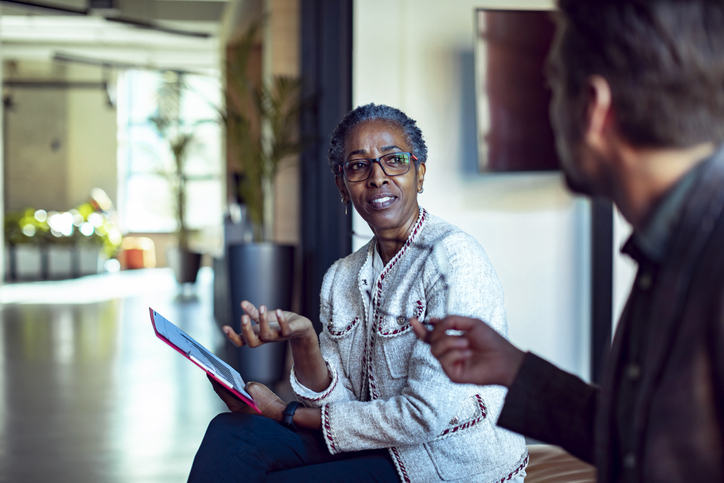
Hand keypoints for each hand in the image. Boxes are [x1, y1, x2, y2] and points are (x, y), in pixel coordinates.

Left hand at [208, 376, 285, 420]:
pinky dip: (236, 389)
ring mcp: (242, 409)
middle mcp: (236, 408)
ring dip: (227, 385)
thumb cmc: (269, 404)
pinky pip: (239, 397)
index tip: (207, 369)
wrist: (282, 415)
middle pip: (224, 392)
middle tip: (213, 369)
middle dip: (219, 381)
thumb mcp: (256, 388)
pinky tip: (235, 381)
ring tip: (222, 373)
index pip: (220, 389)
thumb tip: (245, 386)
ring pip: (231, 395)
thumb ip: (247, 384)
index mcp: (235, 405)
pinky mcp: (248, 408)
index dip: (213, 378)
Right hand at [223, 301, 314, 347]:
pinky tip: (279, 311)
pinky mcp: (290, 333)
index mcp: (257, 335)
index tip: (225, 327)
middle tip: (243, 317)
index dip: (233, 337)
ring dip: (263, 321)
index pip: (242, 341)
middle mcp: (266, 338)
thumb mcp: (265, 317)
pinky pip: (285, 330)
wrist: (301, 328)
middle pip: (252, 342)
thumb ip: (253, 312)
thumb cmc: (280, 323)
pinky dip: (281, 321)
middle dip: (246, 330)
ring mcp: (277, 337)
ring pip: (267, 335)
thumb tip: (242, 303)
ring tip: (262, 307)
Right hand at [410, 315, 524, 387]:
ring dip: (450, 342)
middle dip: (439, 332)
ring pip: (435, 350)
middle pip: (430, 341)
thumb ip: (452, 320)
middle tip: (452, 330)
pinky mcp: (452, 374)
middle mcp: (449, 352)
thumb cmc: (491, 341)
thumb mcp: (472, 323)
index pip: (432, 335)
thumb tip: (434, 320)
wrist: (504, 358)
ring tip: (466, 343)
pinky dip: (455, 353)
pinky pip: (444, 360)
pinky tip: (468, 354)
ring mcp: (450, 363)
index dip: (421, 329)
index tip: (413, 320)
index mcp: (452, 339)